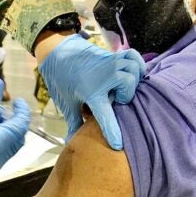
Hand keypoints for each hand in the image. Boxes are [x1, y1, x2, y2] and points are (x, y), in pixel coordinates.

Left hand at [38, 35, 144, 149]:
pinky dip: (138, 64)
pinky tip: (134, 73)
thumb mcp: (66, 102)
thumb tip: (72, 142)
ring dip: (133, 80)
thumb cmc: (61, 79)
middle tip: (117, 100)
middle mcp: (104, 76)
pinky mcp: (113, 55)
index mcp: (90, 91)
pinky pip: (134, 56)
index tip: (118, 145)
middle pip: (128, 83)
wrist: (57, 51)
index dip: (112, 131)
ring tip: (124, 87)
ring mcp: (110, 63)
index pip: (105, 114)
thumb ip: (74, 122)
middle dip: (127, 94)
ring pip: (133, 69)